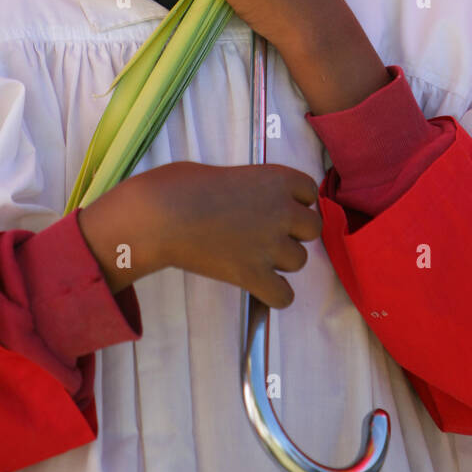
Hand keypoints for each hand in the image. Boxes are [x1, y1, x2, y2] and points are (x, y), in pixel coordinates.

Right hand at [146, 160, 323, 308]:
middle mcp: (282, 211)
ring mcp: (270, 245)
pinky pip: (284, 296)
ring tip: (250, 254)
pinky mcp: (253, 275)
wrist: (160, 214)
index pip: (310, 192)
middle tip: (263, 232)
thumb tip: (258, 208)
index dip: (294, 201)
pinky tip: (257, 284)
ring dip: (280, 261)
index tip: (273, 206)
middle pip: (312, 228)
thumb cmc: (184, 186)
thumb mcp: (230, 175)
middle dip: (292, 231)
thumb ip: (255, 190)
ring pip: (299, 261)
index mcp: (278, 178)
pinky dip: (273, 293)